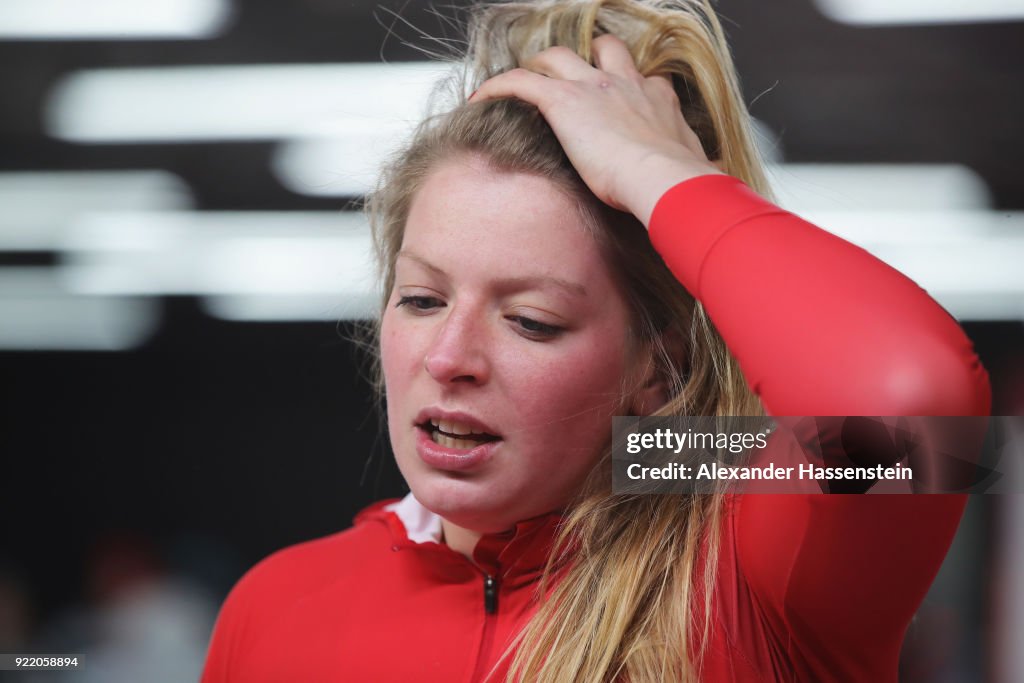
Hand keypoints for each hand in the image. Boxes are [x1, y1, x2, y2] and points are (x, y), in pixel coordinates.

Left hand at [469, 34, 723, 226]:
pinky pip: (520, 81)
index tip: (619, 107)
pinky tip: (481, 98)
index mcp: (658, 102)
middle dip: (587, 60)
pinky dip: (499, 85)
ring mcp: (595, 88)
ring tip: (525, 83)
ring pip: (559, 56)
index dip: (630, 89)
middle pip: (605, 51)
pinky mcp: (564, 101)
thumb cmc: (682, 188)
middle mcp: (627, 86)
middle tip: (569, 80)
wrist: (666, 182)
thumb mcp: (695, 177)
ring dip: (541, 66)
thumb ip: (696, 179)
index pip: (644, 82)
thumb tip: (712, 197)